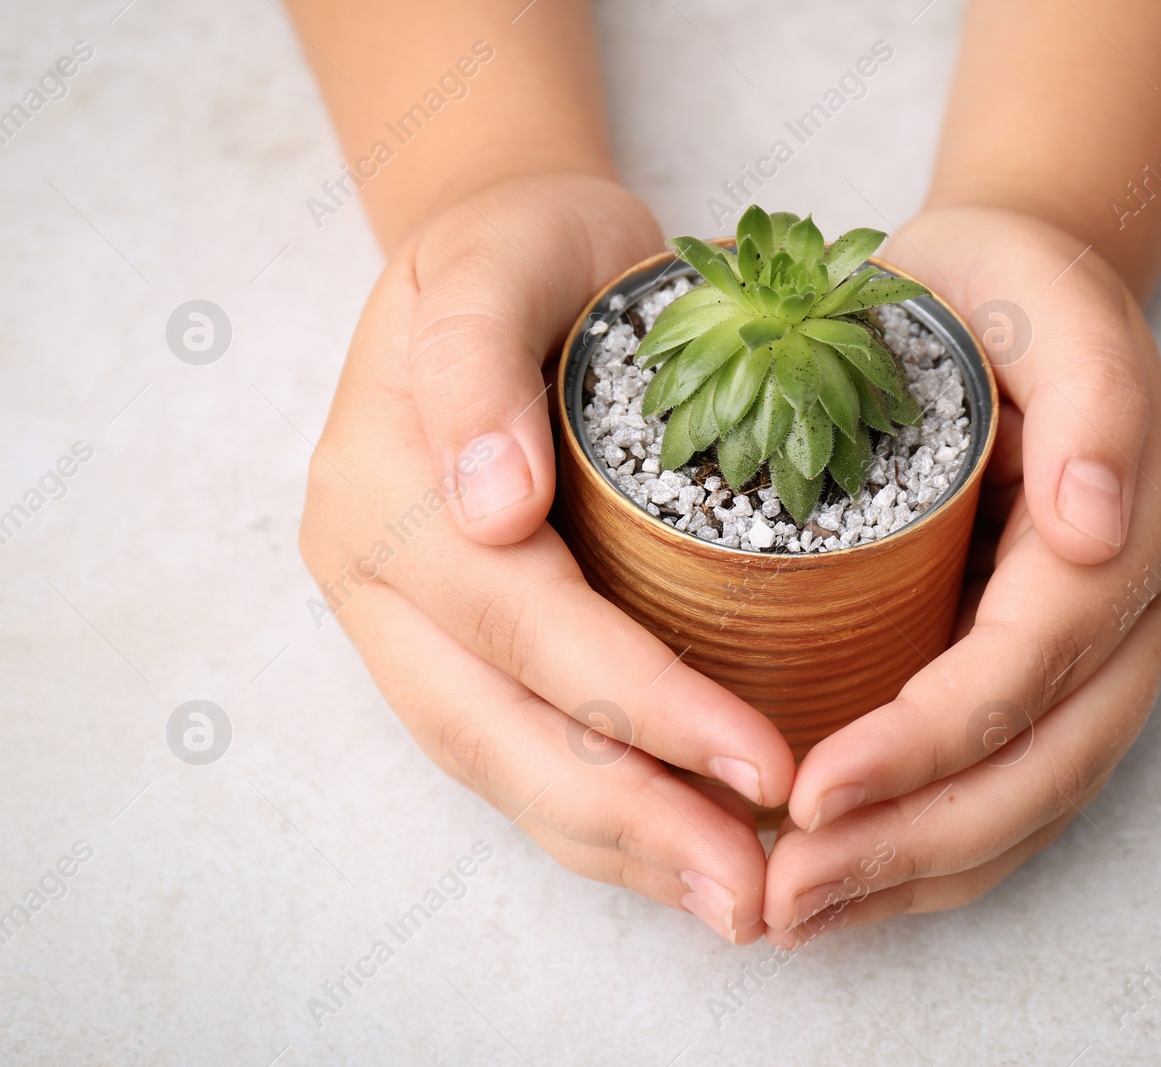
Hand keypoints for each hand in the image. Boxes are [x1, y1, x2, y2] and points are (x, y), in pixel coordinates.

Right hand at [298, 173, 794, 942]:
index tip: (764, 768)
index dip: (643, 708)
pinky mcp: (459, 648)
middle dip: (635, 822)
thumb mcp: (498, 259)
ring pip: (508, 769)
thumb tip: (491, 510)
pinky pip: (524, 749)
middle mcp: (379, 584)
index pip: (526, 630)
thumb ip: (476, 363)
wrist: (502, 252)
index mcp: (382, 496)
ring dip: (622, 847)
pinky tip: (684, 852)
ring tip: (730, 901)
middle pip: (505, 734)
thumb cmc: (521, 250)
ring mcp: (409, 627)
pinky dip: (606, 814)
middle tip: (753, 894)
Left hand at [762, 206, 1160, 943]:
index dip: (928, 743)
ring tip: (793, 918)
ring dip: (910, 877)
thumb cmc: (1004, 293)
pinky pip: (999, 796)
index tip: (814, 791)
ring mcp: (1092, 665)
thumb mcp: (1043, 298)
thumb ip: (1092, 392)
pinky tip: (839, 887)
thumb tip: (1098, 528)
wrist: (1013, 300)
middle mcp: (1126, 621)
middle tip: (784, 898)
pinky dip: (922, 855)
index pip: (1026, 670)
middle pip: (1032, 773)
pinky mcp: (1040, 686)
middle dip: (908, 845)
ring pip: (1021, 809)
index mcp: (1131, 537)